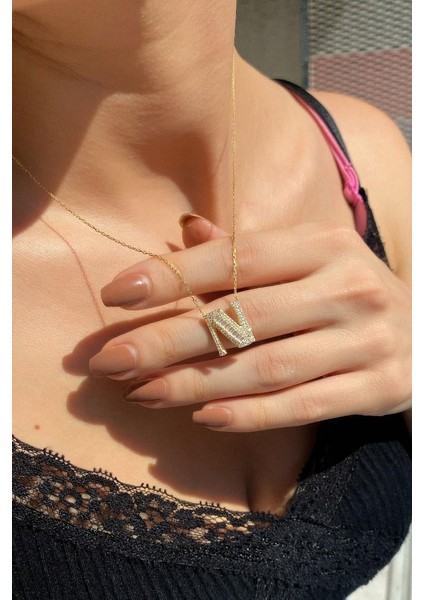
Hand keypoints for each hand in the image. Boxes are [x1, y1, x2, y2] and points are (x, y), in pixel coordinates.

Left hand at [89, 216, 411, 431]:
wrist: (423, 332)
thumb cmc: (343, 292)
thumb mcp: (306, 260)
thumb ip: (246, 251)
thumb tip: (186, 228)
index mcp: (323, 245)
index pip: (237, 257)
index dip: (174, 274)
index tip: (118, 295)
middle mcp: (348, 286)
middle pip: (243, 317)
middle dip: (169, 340)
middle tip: (111, 360)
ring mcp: (367, 338)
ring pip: (266, 366)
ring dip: (197, 383)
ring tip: (143, 392)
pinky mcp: (379, 386)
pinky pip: (303, 406)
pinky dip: (250, 414)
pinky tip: (202, 418)